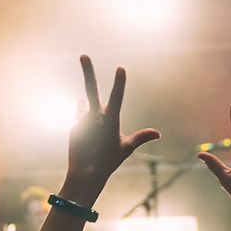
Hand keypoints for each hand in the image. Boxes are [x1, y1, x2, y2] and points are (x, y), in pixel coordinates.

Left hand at [64, 56, 160, 197]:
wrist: (85, 175)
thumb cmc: (109, 161)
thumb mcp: (127, 148)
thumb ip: (141, 137)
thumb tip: (158, 134)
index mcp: (110, 120)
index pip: (117, 97)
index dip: (119, 82)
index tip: (120, 68)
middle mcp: (94, 117)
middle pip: (91, 89)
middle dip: (88, 71)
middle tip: (83, 55)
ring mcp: (81, 121)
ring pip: (85, 107)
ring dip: (88, 111)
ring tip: (94, 134)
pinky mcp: (72, 126)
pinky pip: (79, 118)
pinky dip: (84, 123)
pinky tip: (87, 138)